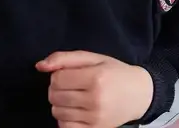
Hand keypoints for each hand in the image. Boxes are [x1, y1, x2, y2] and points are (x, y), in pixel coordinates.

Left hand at [36, 50, 153, 127]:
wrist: (139, 94)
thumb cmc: (115, 72)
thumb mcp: (94, 58)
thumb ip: (65, 58)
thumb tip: (39, 65)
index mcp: (96, 77)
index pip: (57, 78)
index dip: (57, 74)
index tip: (68, 73)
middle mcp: (95, 99)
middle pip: (54, 95)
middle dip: (57, 88)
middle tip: (71, 84)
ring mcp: (95, 118)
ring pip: (57, 112)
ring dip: (60, 103)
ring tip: (74, 96)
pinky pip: (64, 127)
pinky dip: (64, 118)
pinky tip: (75, 110)